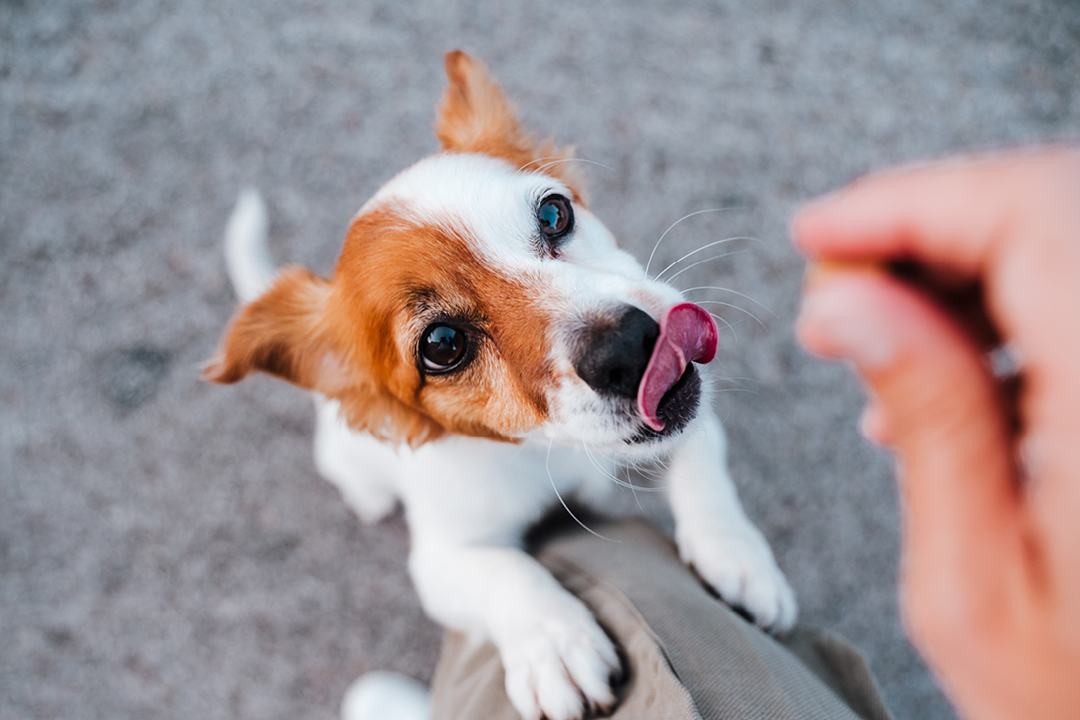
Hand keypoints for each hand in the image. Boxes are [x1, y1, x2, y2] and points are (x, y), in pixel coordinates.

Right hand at [791, 148, 1079, 719]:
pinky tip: (952, 380)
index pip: (1032, 216)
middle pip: (1056, 210)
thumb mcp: (971, 580)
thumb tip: (848, 303)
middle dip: (930, 227)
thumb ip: (930, 418)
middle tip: (837, 287)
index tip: (818, 234)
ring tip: (879, 342)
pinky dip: (1011, 310)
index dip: (910, 202)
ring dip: (966, 268)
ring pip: (1070, 243)